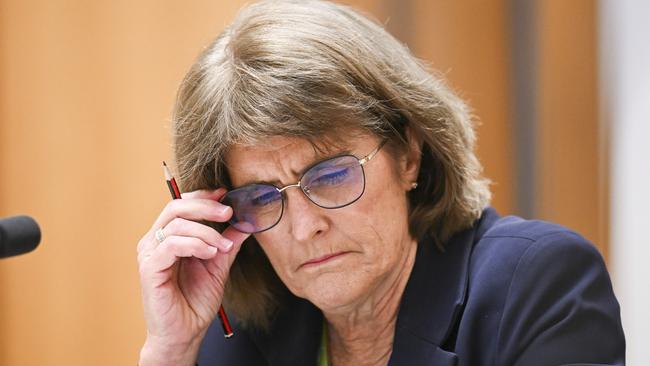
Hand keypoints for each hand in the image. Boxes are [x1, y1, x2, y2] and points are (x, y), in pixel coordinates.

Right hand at [137, 189, 249, 365]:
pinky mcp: (149, 269)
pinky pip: (172, 245)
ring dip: (206, 232)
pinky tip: (210, 254)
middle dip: (206, 206)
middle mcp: (155, 241)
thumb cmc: (195, 301)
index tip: (225, 194)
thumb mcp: (218, 266)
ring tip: (223, 246)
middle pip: (176, 207)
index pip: (181, 205)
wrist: (184, 333)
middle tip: (228, 213)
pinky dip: (195, 244)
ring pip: (177, 225)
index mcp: (168, 237)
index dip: (203, 196)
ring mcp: (150, 254)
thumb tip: (244, 223)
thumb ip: (227, 243)